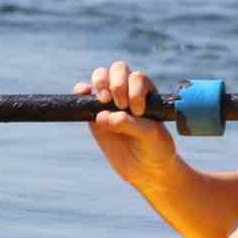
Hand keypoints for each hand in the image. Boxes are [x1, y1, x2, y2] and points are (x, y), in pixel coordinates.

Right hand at [76, 61, 178, 189]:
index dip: (135, 90)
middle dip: (117, 83)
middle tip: (121, 105)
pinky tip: (83, 94)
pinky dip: (82, 90)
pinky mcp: (94, 114)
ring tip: (105, 102)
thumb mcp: (150, 135)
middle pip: (118, 69)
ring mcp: (110, 102)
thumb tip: (102, 116)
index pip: (137, 77)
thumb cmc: (155, 148)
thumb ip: (130, 124)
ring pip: (101, 77)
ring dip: (100, 84)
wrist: (146, 169)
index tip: (139, 111)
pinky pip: (85, 94)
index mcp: (147, 93)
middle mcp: (129, 92)